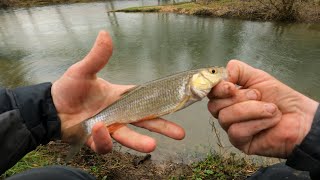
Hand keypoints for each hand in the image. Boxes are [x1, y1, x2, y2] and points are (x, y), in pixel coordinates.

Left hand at [51, 31, 184, 153]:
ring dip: (140, 141)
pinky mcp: (96, 140)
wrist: (51, 109)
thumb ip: (97, 57)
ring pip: (129, 137)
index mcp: (120, 97)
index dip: (160, 102)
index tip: (176, 102)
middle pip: (145, 121)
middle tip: (180, 133)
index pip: (145, 99)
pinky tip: (99, 129)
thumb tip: (105, 34)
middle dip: (162, 127)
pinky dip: (104, 139)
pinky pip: (105, 144)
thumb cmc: (69, 89)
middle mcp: (119, 114)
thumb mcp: (84, 71)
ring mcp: (109, 128)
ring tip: (152, 145)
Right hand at [207, 60, 318, 157]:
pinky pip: (236, 131)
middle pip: (214, 106)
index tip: (231, 86)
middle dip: (239, 98)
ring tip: (270, 109)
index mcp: (228, 97)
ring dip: (251, 110)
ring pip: (225, 118)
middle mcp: (226, 112)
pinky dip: (256, 124)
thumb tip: (222, 75)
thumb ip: (237, 69)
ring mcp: (231, 128)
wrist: (300, 117)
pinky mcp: (239, 142)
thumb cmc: (280, 98)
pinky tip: (269, 122)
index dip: (217, 89)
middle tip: (259, 95)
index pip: (210, 93)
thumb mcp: (257, 76)